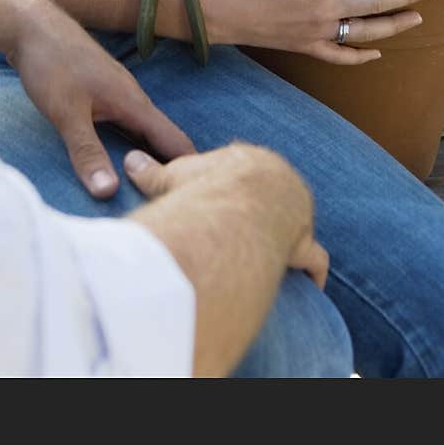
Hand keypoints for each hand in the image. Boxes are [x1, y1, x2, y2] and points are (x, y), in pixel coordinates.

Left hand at [6, 0, 194, 198]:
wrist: (29, 23)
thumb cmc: (51, 63)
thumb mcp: (67, 113)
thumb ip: (88, 153)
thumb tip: (108, 193)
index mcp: (134, 102)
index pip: (175, 141)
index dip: (186, 170)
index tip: (191, 199)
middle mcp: (132, 98)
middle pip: (161, 139)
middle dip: (169, 169)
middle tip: (172, 203)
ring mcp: (115, 93)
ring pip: (141, 132)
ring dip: (146, 157)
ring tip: (148, 189)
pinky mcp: (99, 93)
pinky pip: (124, 124)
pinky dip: (127, 145)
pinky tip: (118, 159)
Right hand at [124, 142, 327, 289]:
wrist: (237, 210)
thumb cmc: (204, 190)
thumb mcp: (174, 177)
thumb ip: (153, 171)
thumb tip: (130, 159)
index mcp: (249, 161)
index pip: (245, 170)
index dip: (235, 183)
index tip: (226, 194)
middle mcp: (279, 183)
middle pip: (276, 194)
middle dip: (267, 207)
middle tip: (252, 224)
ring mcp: (296, 214)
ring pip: (299, 223)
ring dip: (292, 235)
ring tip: (280, 251)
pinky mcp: (303, 245)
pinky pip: (313, 260)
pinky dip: (310, 271)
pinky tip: (308, 285)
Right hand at [198, 0, 434, 64]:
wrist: (220, 13)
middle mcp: (327, 11)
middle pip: (376, 1)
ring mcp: (320, 33)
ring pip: (367, 31)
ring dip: (395, 24)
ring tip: (417, 17)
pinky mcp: (309, 47)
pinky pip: (341, 55)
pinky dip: (361, 55)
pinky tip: (376, 53)